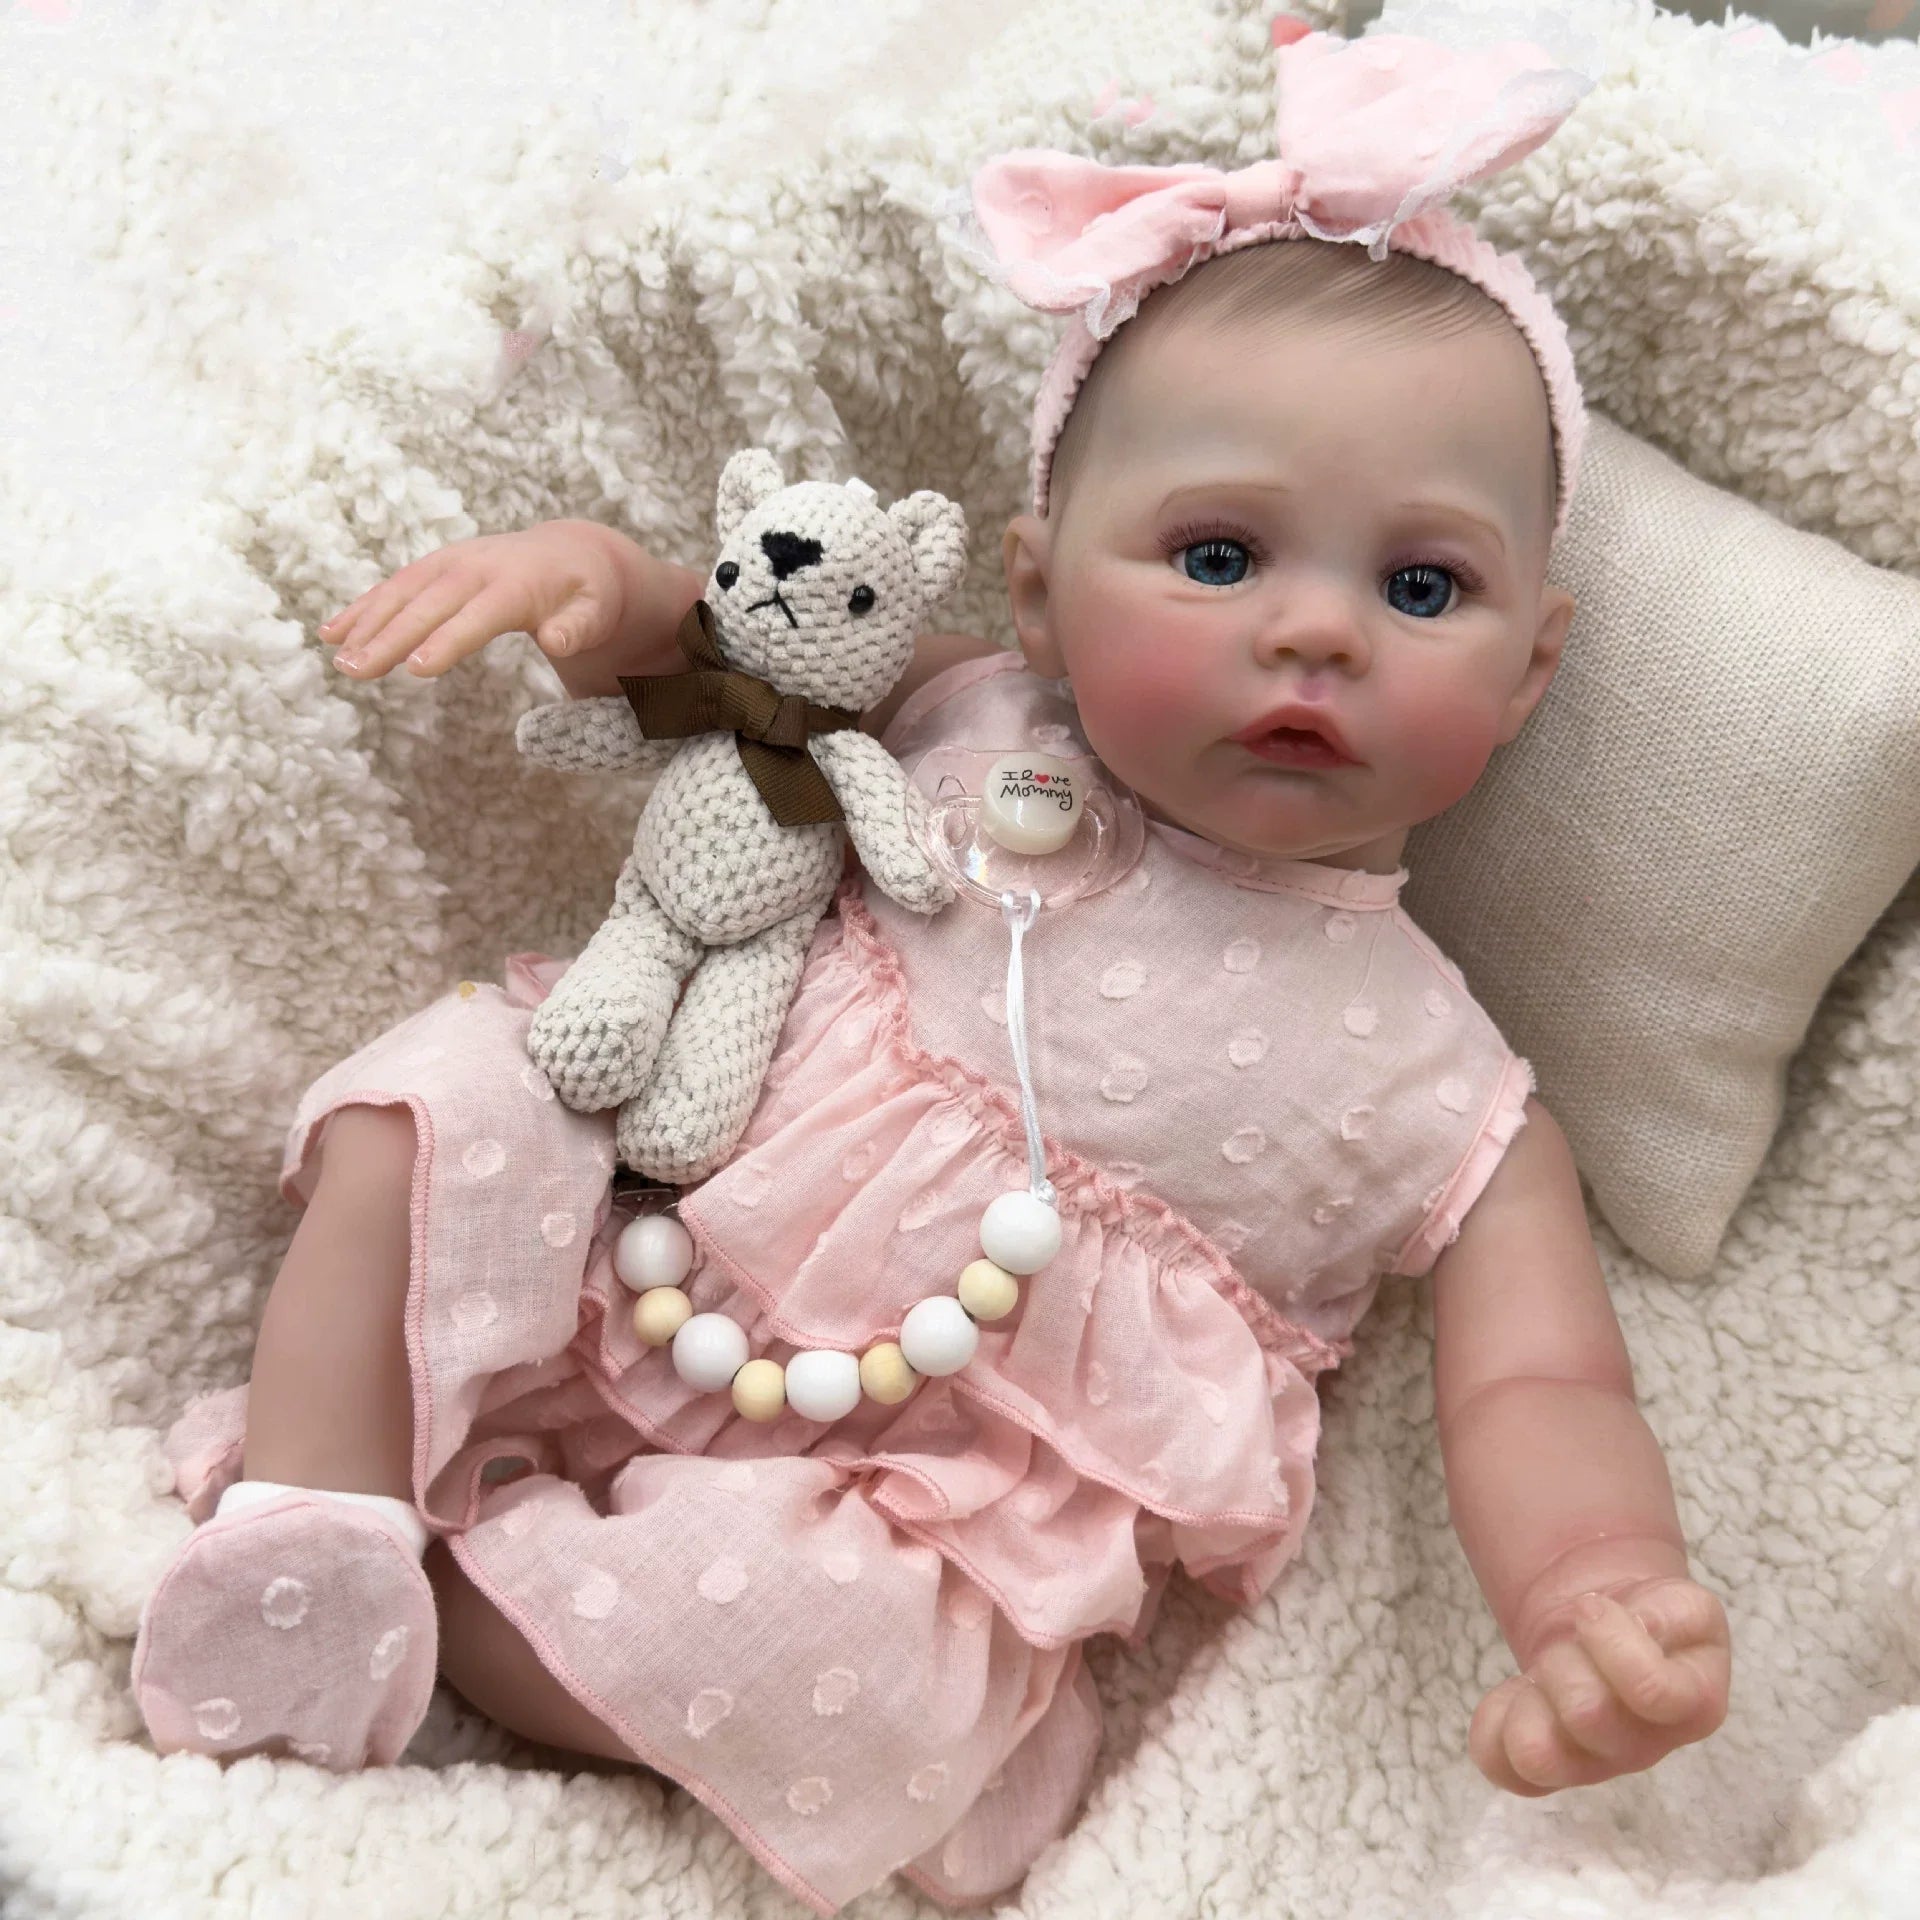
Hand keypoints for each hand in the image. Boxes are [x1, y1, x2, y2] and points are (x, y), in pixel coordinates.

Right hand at [319, 521, 635, 681]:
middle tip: (355, 671)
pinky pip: (393, 588)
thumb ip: (579, 627)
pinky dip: (362, 608)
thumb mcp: (596, 611)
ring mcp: (449, 563)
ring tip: (337, 659)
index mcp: (516, 584)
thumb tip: (559, 641)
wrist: (571, 552)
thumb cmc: (585, 594)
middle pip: (428, 605)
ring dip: (366, 624)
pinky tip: (331, 634)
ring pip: (401, 593)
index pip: (478, 615)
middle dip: (389, 637)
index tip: (416, 668)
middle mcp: (475, 568)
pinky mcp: (433, 567)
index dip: (448, 640)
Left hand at [1469, 1577, 1729, 1794]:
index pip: (1651, 1690)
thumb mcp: (1677, 1602)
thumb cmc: (1647, 1617)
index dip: (1609, 1638)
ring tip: (1544, 1673)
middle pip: (1586, 1713)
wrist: (1610, 1632)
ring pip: (1537, 1753)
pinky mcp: (1546, 1772)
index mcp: (1692, 1705)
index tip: (1592, 1607)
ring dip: (1529, 1695)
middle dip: (1566, 1658)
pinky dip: (1493, 1723)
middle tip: (1572, 1642)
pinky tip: (1514, 1694)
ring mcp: (1592, 1768)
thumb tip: (1639, 1628)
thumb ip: (1670, 1610)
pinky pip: (1500, 1765)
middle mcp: (1646, 1749)